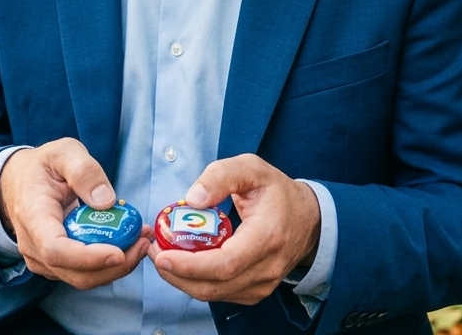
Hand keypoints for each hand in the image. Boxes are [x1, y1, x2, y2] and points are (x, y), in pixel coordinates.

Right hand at [0, 138, 149, 289]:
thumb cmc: (42, 166)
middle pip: (75, 273)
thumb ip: (84, 171)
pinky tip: (128, 242)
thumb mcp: (63, 153)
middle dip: (114, 266)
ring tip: (141, 240)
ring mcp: (44, 259)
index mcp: (33, 217)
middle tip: (143, 243)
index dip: (88, 257)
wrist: (19, 181)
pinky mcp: (56, 264)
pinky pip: (84, 272)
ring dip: (117, 266)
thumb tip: (106, 201)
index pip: (55, 249)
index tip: (119, 252)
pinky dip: (109, 264)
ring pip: (83, 278)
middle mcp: (34, 246)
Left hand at [147, 154, 319, 304]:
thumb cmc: (275, 191)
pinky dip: (196, 282)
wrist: (307, 217)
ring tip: (162, 255)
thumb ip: (220, 176)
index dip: (190, 265)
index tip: (162, 255)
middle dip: (177, 274)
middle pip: (215, 285)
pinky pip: (220, 293)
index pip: (226, 263)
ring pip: (214, 294)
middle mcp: (267, 267)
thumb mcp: (250, 167)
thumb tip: (192, 199)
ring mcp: (263, 283)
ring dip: (182, 280)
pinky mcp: (256, 290)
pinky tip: (182, 263)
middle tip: (154, 252)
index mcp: (267, 236)